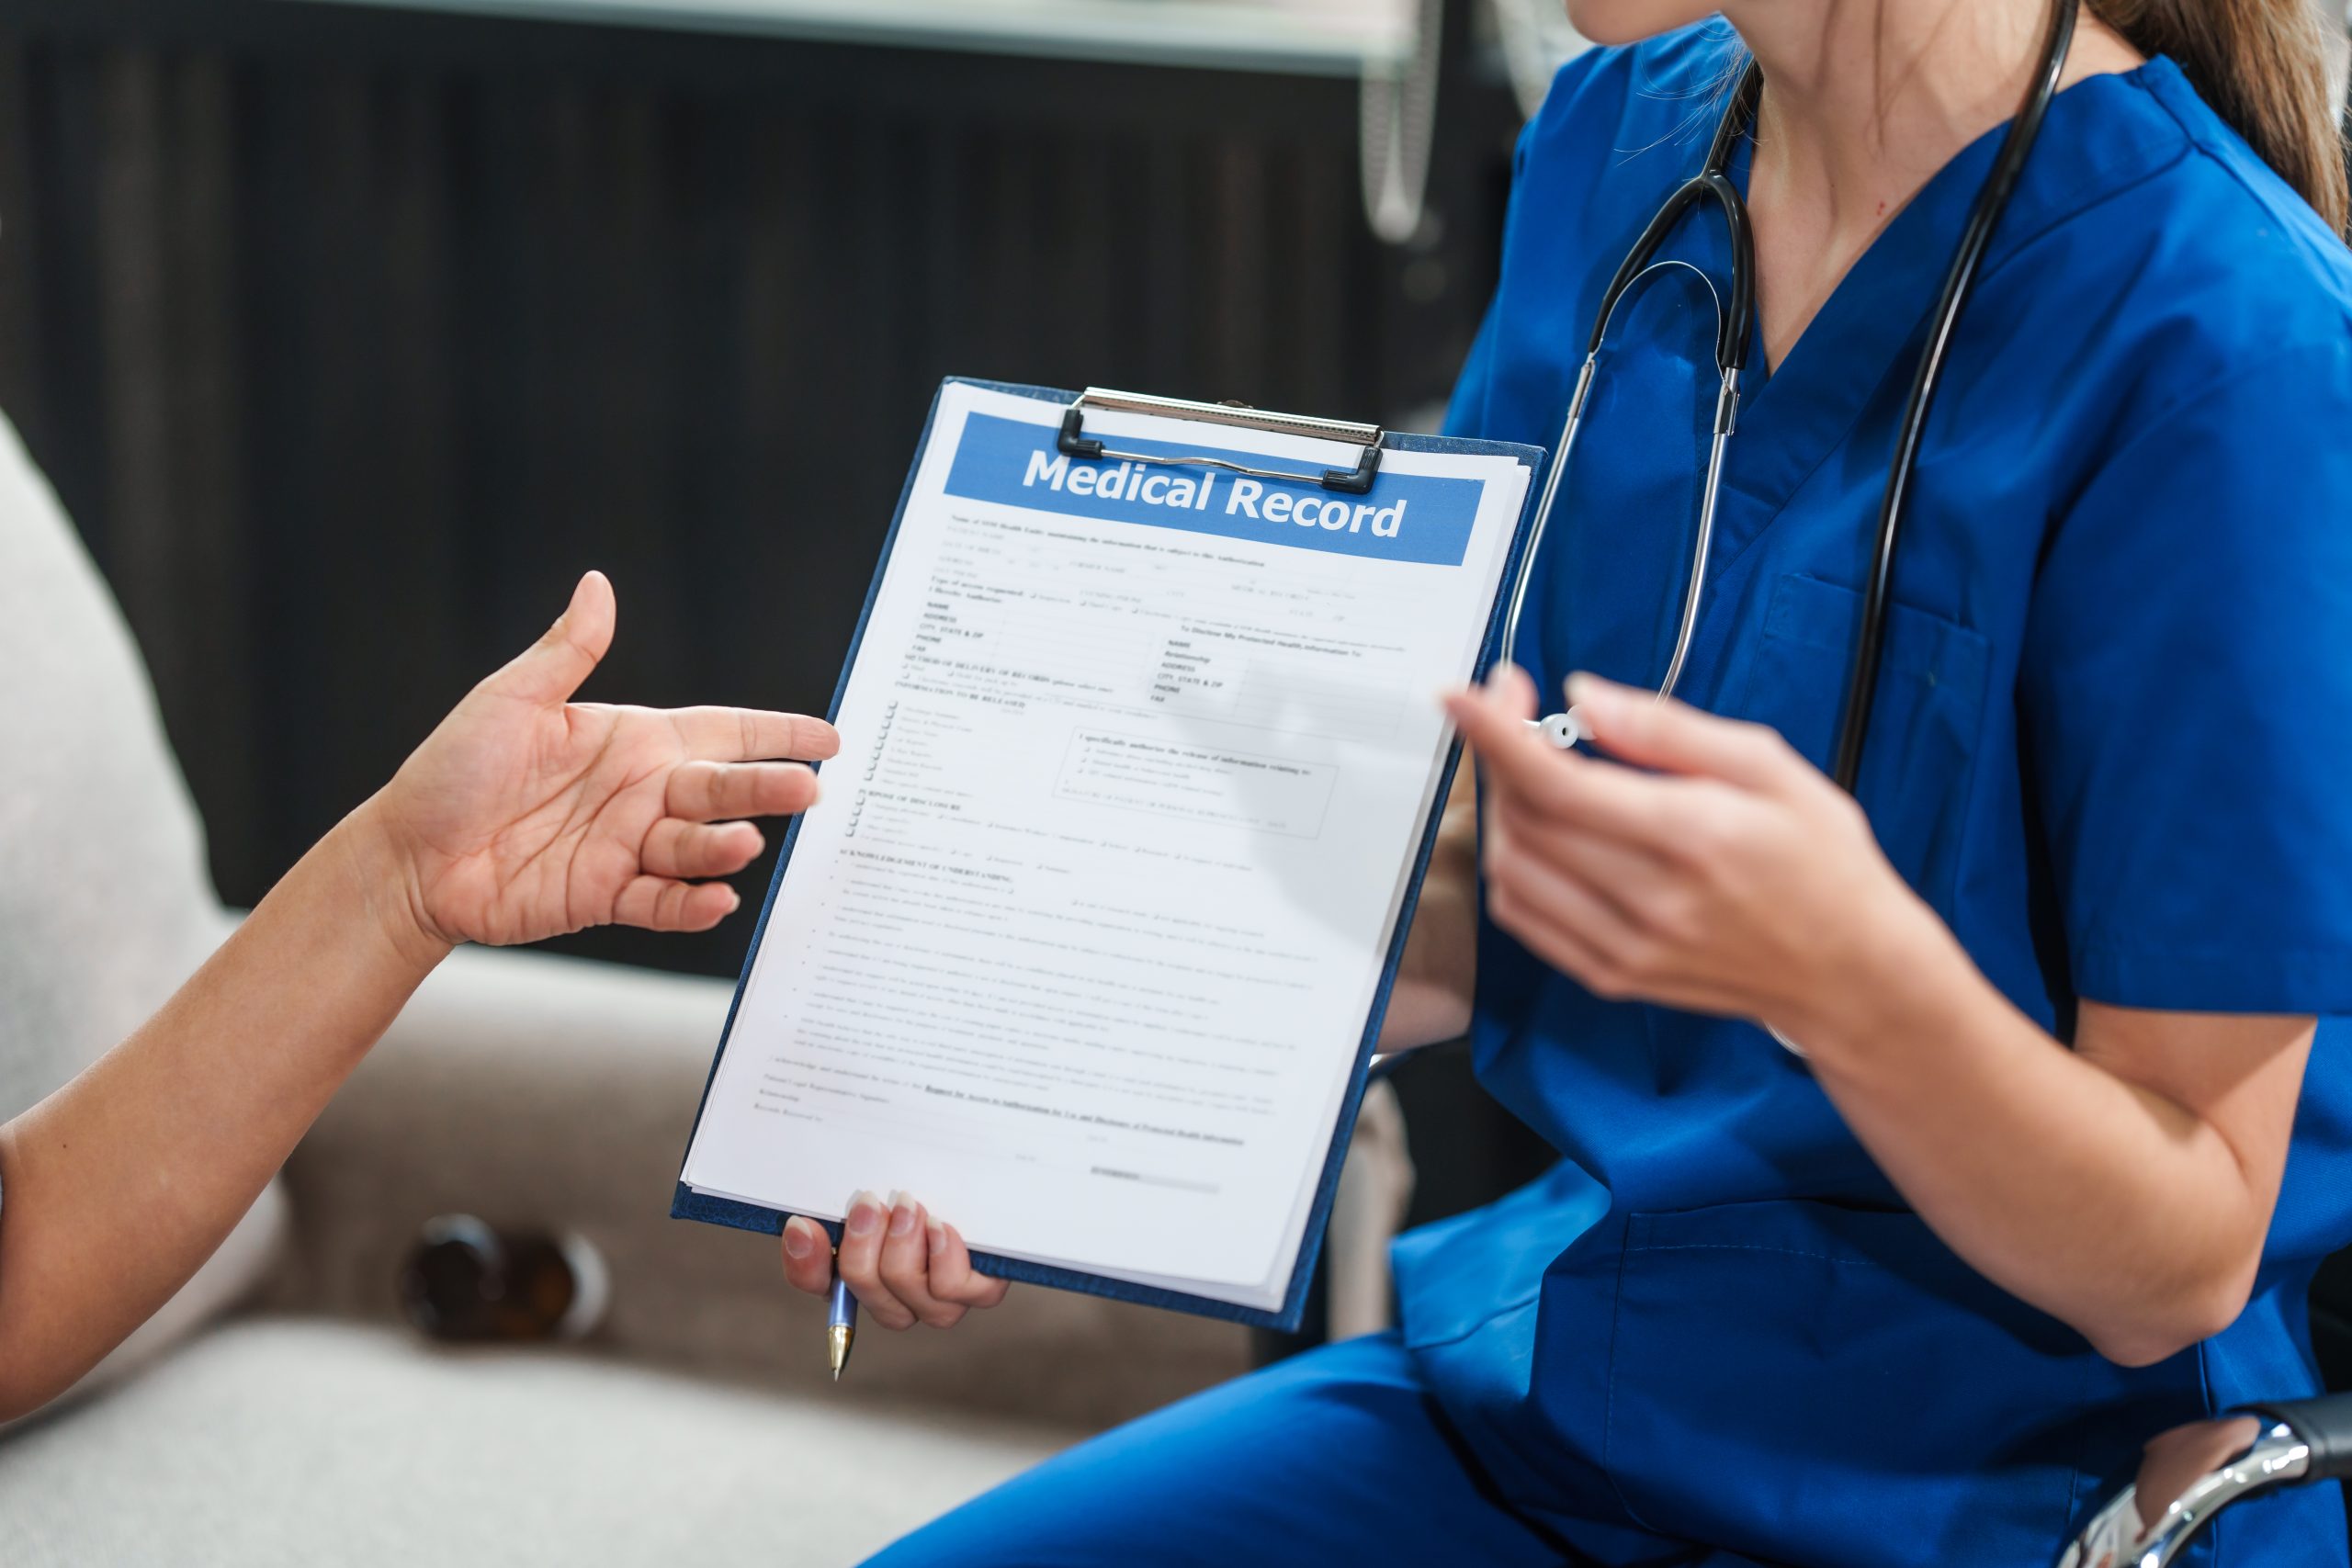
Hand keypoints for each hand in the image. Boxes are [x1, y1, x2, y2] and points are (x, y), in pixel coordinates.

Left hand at [361, 571, 838, 952]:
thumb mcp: (509, 700)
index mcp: (630, 741)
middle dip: (767, 787)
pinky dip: (693, 904)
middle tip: (808, 789)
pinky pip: (663, 902)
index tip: (829, 738)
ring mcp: (628, 847)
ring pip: (697, 847)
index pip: (723, 730)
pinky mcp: (607, 896)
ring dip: (725, 847)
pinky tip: (717, 899)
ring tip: (743, 843)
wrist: (408, 857)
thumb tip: (598, 585)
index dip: (776, 733)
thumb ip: (566, 651)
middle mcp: (641, 794)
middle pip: (722, 788)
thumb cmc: (452, 771)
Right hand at [782, 1193, 1009, 1330]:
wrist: (989, 1162)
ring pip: (908, 1304)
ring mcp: (937, 1296)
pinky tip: (941, 1228)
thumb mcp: (873, 1176)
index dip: (805, 1264)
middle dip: (861, 1248)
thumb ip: (833, 1200)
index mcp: (860, 1261)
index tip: (804, 1224)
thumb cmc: (924, 1172)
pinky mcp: (979, 1286)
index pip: (815, 1281)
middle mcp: (896, 1289)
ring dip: (902, 1253)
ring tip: (910, 1208)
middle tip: (870, 1202)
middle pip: (863, 1290)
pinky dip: (943, 1262)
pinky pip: (956, 1293)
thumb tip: (801, 1224)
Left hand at [1442, 666, 1936, 1043]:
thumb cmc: (1823, 864)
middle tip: (1517, 713)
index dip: (1494, 734)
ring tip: (1537, 772)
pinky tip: (1541, 832)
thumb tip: (1583, 696)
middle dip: (1499, 754)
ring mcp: (1625, 947)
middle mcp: (1650, 900)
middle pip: (1523, 820)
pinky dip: (1512, 865)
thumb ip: (1668, 729)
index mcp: (1691, 836)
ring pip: (1511, 869)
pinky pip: (1524, 917)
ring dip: (1503, 809)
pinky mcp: (1612, 975)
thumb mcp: (1769, 767)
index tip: (1463, 694)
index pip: (1556, 783)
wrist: (1850, 974)